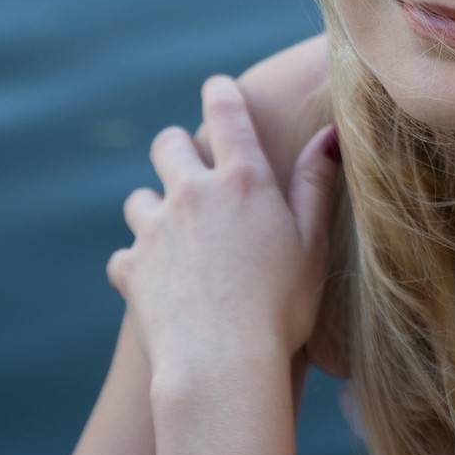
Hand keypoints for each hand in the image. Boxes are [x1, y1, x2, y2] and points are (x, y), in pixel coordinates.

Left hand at [104, 74, 340, 388]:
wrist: (222, 364)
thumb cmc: (282, 307)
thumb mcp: (313, 244)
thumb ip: (316, 184)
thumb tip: (330, 134)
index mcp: (243, 180)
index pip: (224, 110)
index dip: (220, 92)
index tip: (218, 89)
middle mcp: (192, 193)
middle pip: (168, 144)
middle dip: (177, 149)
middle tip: (196, 172)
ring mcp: (155, 230)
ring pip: (139, 198)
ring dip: (155, 210)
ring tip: (178, 238)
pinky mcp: (130, 269)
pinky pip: (125, 256)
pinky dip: (138, 265)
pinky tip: (160, 286)